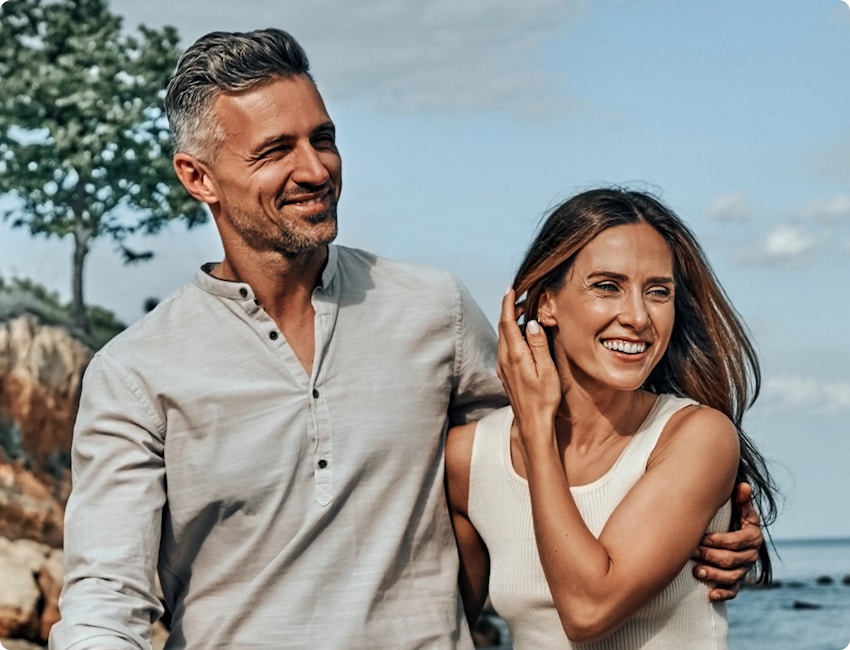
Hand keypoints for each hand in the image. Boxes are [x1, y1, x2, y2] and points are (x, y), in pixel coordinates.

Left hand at [497, 289, 560, 442]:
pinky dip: (510, 336)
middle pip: (502, 327)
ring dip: (510, 323)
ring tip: (524, 314)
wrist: (532, 423)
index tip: (511, 290)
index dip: (508, 304)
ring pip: (503, 337)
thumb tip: (531, 323)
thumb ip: (539, 345)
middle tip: (523, 299)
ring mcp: (502, 367)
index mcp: (515, 355)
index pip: (507, 322)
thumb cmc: (544, 399)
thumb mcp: (547, 370)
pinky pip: (504, 347)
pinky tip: (521, 337)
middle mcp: (504, 359)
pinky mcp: (504, 373)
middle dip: (510, 310)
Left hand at [691, 482, 762, 600]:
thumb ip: (741, 499)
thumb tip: (743, 485)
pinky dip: (723, 594)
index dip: (719, 541)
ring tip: (696, 571)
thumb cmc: (731, 517)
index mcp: (753, 536)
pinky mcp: (737, 582)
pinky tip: (710, 594)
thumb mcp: (738, 507)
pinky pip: (733, 592)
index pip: (738, 541)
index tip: (701, 538)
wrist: (731, 534)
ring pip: (732, 577)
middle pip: (733, 560)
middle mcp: (751, 555)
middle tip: (692, 552)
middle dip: (711, 556)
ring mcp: (744, 570)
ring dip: (714, 576)